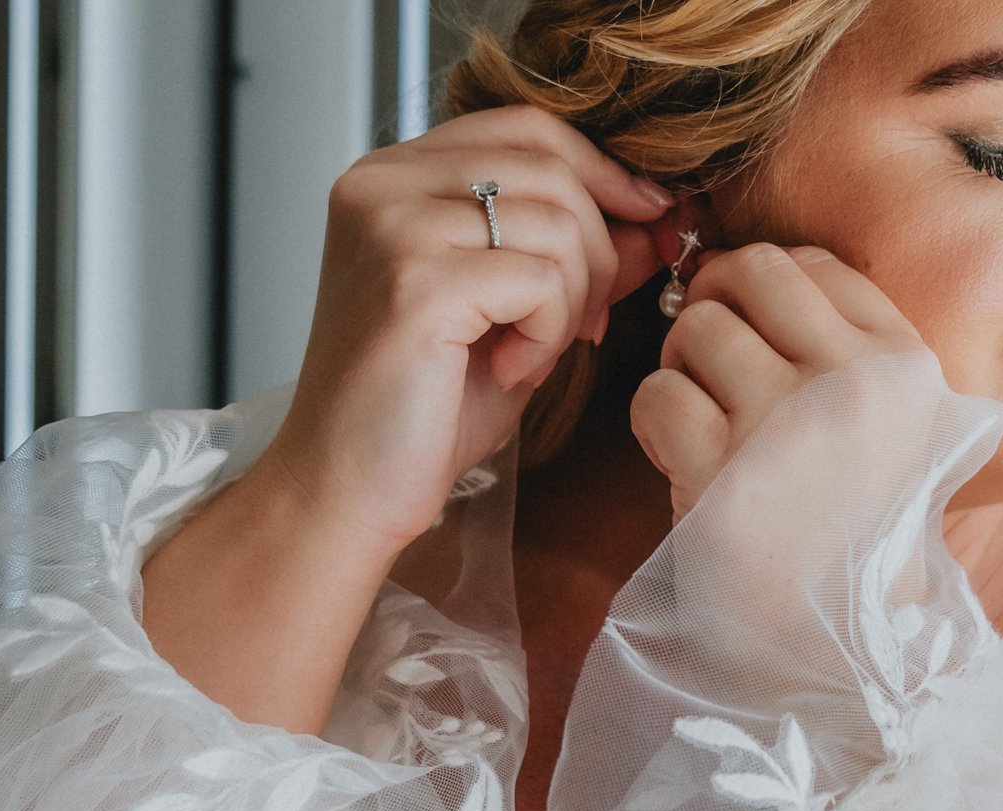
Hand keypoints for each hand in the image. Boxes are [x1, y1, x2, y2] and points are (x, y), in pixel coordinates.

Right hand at [256, 104, 677, 557]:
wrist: (347, 492)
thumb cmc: (420, 412)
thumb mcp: (516, 317)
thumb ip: (575, 257)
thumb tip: (655, 214)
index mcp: (394, 177)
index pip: (526, 126)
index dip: (603, 170)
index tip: (650, 220)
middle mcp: (383, 184)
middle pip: (550, 164)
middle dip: (599, 248)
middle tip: (590, 321)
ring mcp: (393, 226)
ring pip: (557, 219)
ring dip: (574, 300)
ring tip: (530, 354)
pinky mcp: (415, 281)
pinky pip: (541, 278)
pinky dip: (548, 333)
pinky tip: (511, 370)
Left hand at [629, 243, 930, 524]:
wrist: (841, 641)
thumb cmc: (856, 535)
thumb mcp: (895, 431)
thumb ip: (846, 351)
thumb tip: (744, 271)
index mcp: (905, 365)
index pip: (816, 265)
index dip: (762, 284)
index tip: (747, 325)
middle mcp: (854, 381)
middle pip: (754, 272)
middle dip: (715, 302)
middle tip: (705, 355)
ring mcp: (787, 421)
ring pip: (700, 328)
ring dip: (681, 366)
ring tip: (698, 419)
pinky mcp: (722, 468)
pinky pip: (658, 392)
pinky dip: (652, 421)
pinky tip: (676, 456)